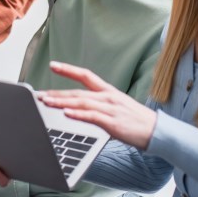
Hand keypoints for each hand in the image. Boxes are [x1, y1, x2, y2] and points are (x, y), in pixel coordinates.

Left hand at [40, 61, 156, 149]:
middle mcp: (108, 96)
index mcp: (108, 91)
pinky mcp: (113, 122)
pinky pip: (92, 116)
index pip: (85, 75)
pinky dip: (78, 114)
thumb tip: (78, 108)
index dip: (69, 70)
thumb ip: (98, 106)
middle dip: (57, 92)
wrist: (157, 131)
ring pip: (81, 102)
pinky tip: (67, 114)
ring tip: (47, 102)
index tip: (53, 65)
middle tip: (40, 94)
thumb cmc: (136, 121)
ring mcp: (110, 108)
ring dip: (62, 102)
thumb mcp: (117, 108)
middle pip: (78, 91)